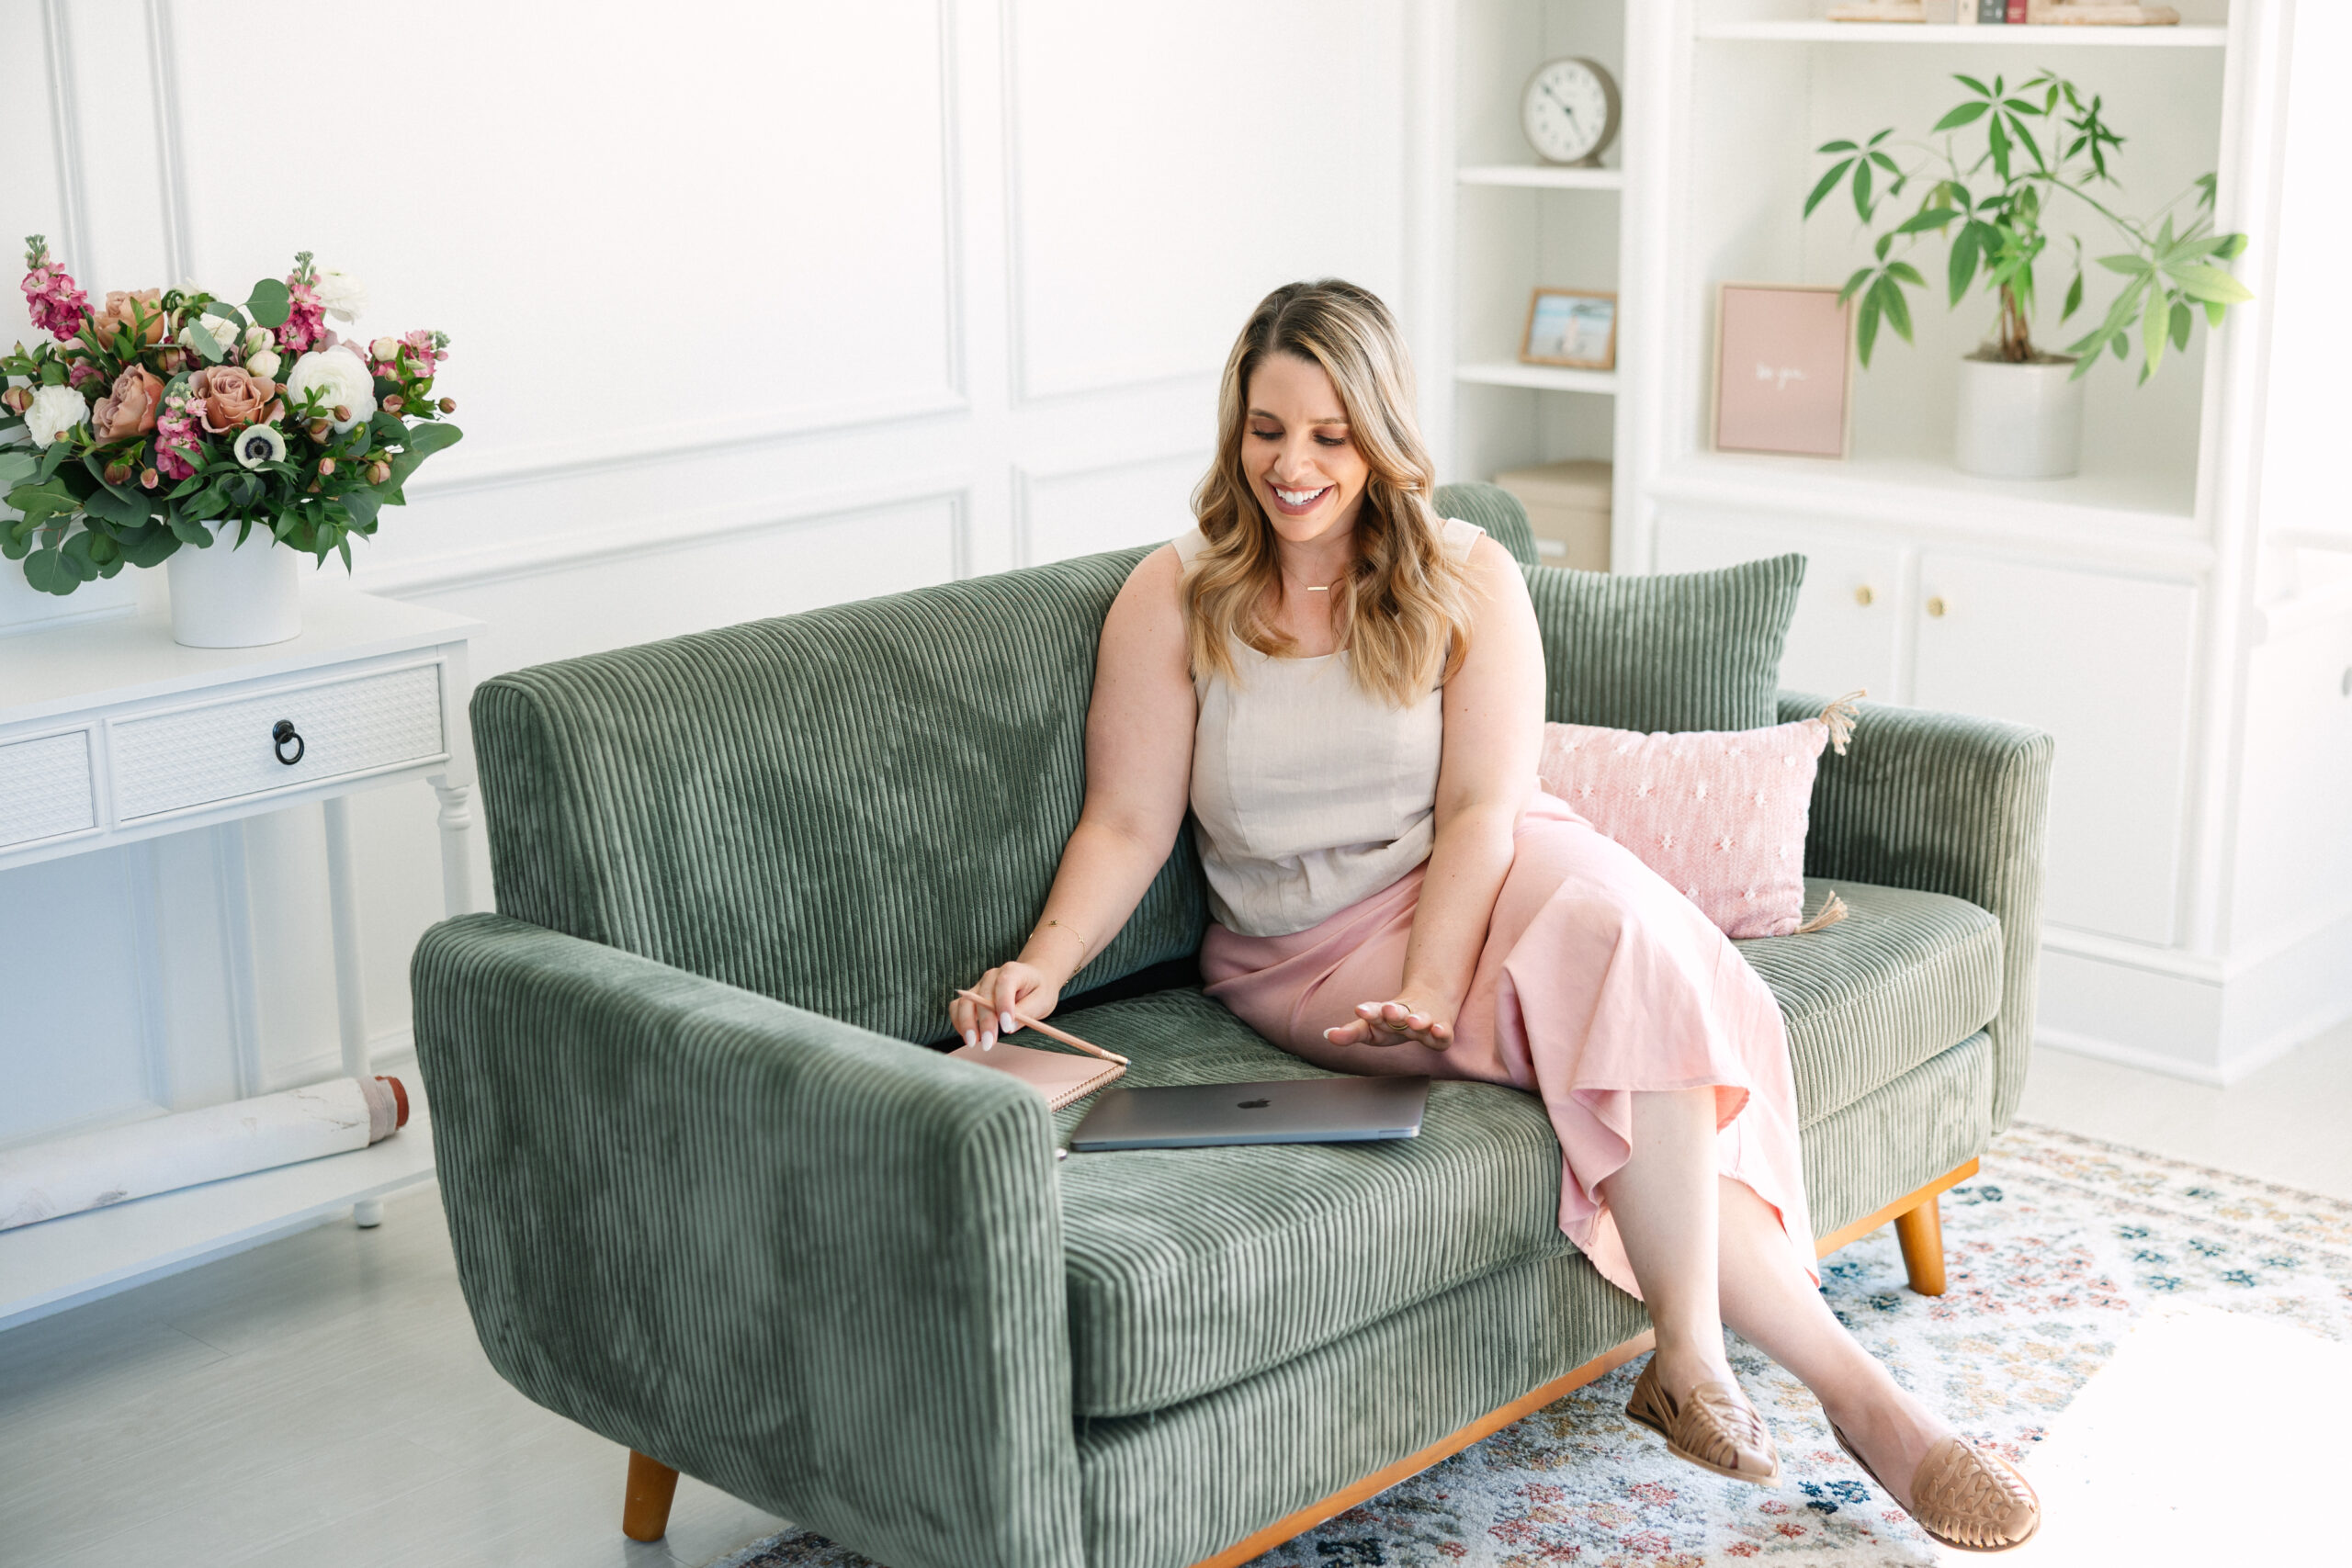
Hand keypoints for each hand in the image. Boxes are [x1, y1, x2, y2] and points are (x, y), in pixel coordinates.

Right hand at [948, 961, 1062, 1050]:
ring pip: (965, 1002)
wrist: (1031, 981)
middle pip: (982, 997)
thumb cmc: (1038, 990)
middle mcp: (992, 976)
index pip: (1004, 984)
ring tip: (974, 1043)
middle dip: (985, 1022)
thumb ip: (1028, 1011)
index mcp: (1013, 971)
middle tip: (989, 1044)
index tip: (1007, 1027)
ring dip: (967, 1024)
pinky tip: (967, 1036)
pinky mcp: (971, 997)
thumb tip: (1010, 1027)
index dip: (1004, 1005)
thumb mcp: (1042, 1000)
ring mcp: (979, 986)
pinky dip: (959, 1022)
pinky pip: (957, 1007)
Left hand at [1324, 998, 1452, 1050]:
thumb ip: (1351, 1033)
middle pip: (1398, 1012)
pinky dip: (1441, 1032)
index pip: (1374, 1012)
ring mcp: (1424, 1021)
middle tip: (1387, 1009)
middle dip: (1393, 1012)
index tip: (1359, 1010)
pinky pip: (1443, 1033)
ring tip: (1412, 1021)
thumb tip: (1326, 1035)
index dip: (1368, 1012)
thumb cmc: (1395, 1021)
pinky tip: (1436, 1030)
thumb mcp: (1372, 1028)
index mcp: (1385, 1014)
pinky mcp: (1441, 1031)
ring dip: (1417, 1019)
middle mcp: (1404, 1015)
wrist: (1431, 1002)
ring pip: (1421, 1019)